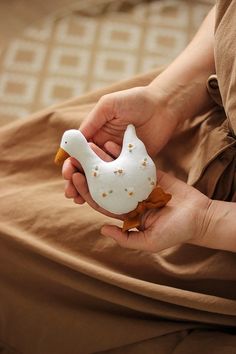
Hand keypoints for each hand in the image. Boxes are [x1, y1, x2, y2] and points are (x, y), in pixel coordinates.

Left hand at [63, 145, 210, 252]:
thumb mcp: (149, 241)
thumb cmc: (175, 232)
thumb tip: (102, 229)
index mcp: (125, 214)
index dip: (86, 190)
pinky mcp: (150, 173)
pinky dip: (124, 152)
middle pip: (105, 183)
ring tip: (91, 145)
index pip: (100, 201)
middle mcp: (128, 198)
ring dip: (103, 158)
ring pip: (117, 170)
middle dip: (90, 170)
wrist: (199, 216)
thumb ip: (126, 238)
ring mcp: (138, 184)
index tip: (75, 176)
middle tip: (77, 157)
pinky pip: (134, 161)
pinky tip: (112, 143)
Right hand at [64, 85, 179, 200]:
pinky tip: (100, 199)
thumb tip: (74, 139)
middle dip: (76, 180)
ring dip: (88, 189)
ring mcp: (118, 158)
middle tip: (69, 193)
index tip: (68, 173)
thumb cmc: (136, 101)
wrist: (164, 107)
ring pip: (100, 176)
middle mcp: (104, 147)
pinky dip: (108, 189)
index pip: (78, 152)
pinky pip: (119, 179)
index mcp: (96, 133)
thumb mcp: (109, 105)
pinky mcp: (132, 165)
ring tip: (78, 200)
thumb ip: (92, 121)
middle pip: (86, 167)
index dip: (71, 163)